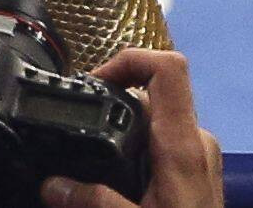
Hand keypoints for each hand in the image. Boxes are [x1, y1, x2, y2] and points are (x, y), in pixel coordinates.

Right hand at [42, 49, 222, 207]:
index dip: (130, 60)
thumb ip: (93, 203)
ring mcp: (200, 160)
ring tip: (90, 159)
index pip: (169, 69)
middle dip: (113, 106)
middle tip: (78, 129)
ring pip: (157, 124)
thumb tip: (52, 185)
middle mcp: (197, 144)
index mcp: (183, 146)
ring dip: (122, 133)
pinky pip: (163, 147)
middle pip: (155, 96)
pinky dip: (135, 152)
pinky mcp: (197, 177)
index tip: (93, 83)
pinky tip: (114, 182)